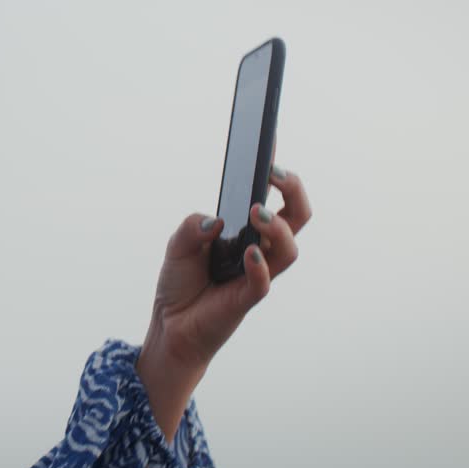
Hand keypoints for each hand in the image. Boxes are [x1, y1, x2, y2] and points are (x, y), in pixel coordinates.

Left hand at [136, 163, 310, 439]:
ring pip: (288, 248)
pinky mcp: (246, 299)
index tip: (271, 140)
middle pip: (298, 217)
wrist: (171, 327)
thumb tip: (215, 220)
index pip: (272, 197)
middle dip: (293, 190)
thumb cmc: (181, 285)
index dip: (277, 171)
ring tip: (256, 212)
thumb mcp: (177, 246)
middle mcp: (259, 250)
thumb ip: (191, 227)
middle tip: (274, 173)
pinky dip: (259, 264)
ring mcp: (256, 274)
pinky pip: (263, 281)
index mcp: (246, 232)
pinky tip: (249, 252)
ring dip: (277, 226)